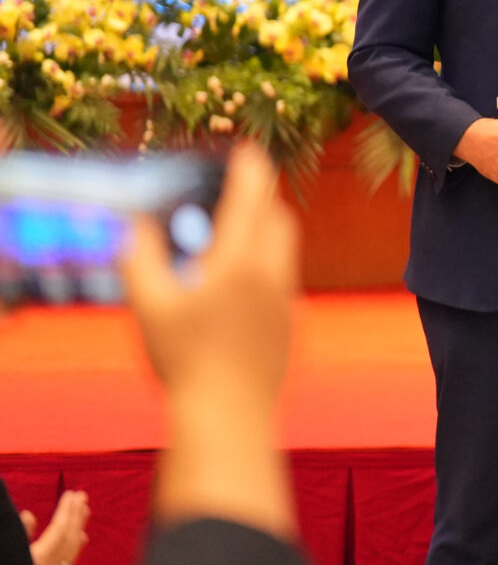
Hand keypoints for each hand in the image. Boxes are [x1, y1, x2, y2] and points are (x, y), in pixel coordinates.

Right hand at [24, 489, 86, 564]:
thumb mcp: (10, 555)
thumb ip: (21, 534)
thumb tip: (29, 515)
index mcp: (37, 562)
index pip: (58, 531)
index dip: (66, 511)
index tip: (72, 494)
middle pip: (69, 539)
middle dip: (76, 516)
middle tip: (83, 496)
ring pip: (70, 550)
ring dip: (78, 528)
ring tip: (84, 510)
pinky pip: (68, 561)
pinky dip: (75, 546)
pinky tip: (80, 538)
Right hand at [124, 144, 299, 536]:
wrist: (230, 415)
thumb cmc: (184, 360)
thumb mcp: (149, 305)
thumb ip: (141, 256)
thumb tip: (140, 222)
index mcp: (239, 260)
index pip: (252, 196)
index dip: (250, 167)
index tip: (248, 149)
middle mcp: (272, 272)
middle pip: (277, 215)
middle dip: (262, 194)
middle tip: (241, 185)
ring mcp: (287, 298)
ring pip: (286, 245)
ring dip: (267, 226)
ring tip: (239, 226)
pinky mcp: (291, 321)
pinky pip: (285, 275)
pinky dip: (269, 259)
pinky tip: (243, 276)